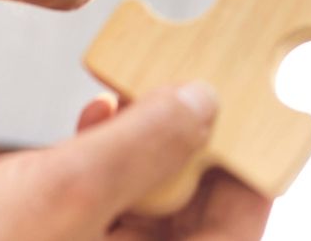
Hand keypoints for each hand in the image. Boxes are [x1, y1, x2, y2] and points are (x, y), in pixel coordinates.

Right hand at [0, 85, 268, 240]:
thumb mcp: (60, 192)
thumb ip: (143, 147)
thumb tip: (207, 104)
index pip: (238, 230)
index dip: (250, 166)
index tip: (249, 105)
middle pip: (194, 221)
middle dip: (191, 151)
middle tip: (188, 84)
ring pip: (145, 216)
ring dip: (145, 154)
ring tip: (131, 95)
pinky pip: (99, 221)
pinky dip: (101, 173)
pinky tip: (87, 123)